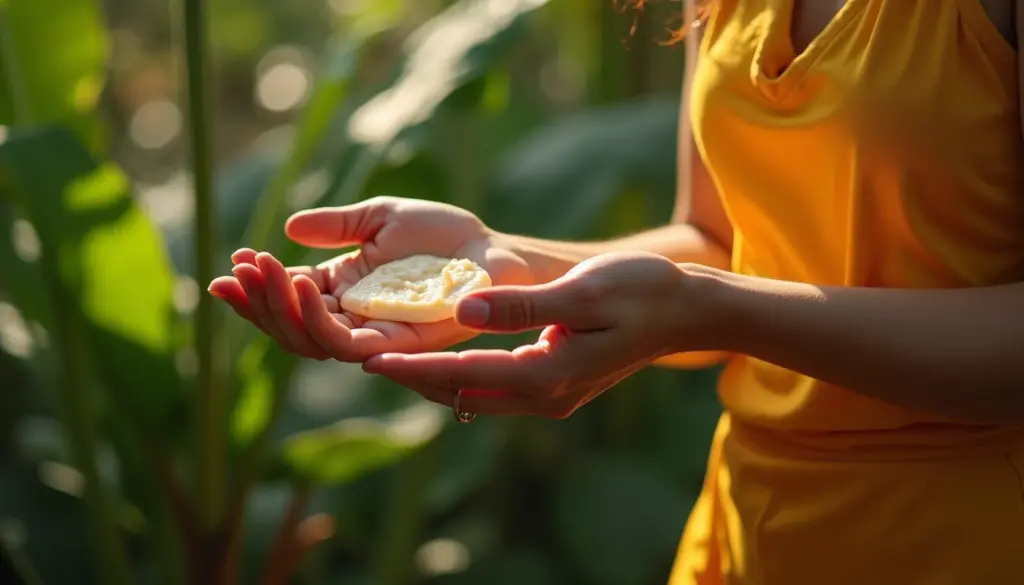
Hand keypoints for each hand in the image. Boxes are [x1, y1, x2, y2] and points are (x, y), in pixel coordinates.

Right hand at [208, 196, 533, 360]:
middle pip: (290, 326)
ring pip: (311, 340)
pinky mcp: (398, 345)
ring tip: (264, 272)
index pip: (289, 300)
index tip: (232, 262)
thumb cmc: (443, 235)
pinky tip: (303, 285)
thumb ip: (336, 227)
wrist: (492, 250)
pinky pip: (348, 345)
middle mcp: (352, 318)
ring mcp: (373, 335)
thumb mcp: (380, 218)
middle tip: (237, 272)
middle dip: (258, 301)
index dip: (258, 287)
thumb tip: (289, 228)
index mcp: (343, 291)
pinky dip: (318, 320)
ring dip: (279, 308)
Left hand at [362, 252, 708, 417]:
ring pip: (476, 395)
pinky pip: (496, 388)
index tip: (368, 358)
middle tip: (362, 357)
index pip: (464, 374)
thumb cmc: (640, 291)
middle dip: (413, 378)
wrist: (685, 311)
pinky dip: (462, 374)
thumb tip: (463, 305)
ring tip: (389, 357)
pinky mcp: (556, 388)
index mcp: (548, 375)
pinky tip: (440, 355)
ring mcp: (552, 398)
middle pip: (462, 393)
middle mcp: (546, 397)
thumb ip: (522, 304)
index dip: (414, 366)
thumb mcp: (582, 291)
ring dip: (434, 378)